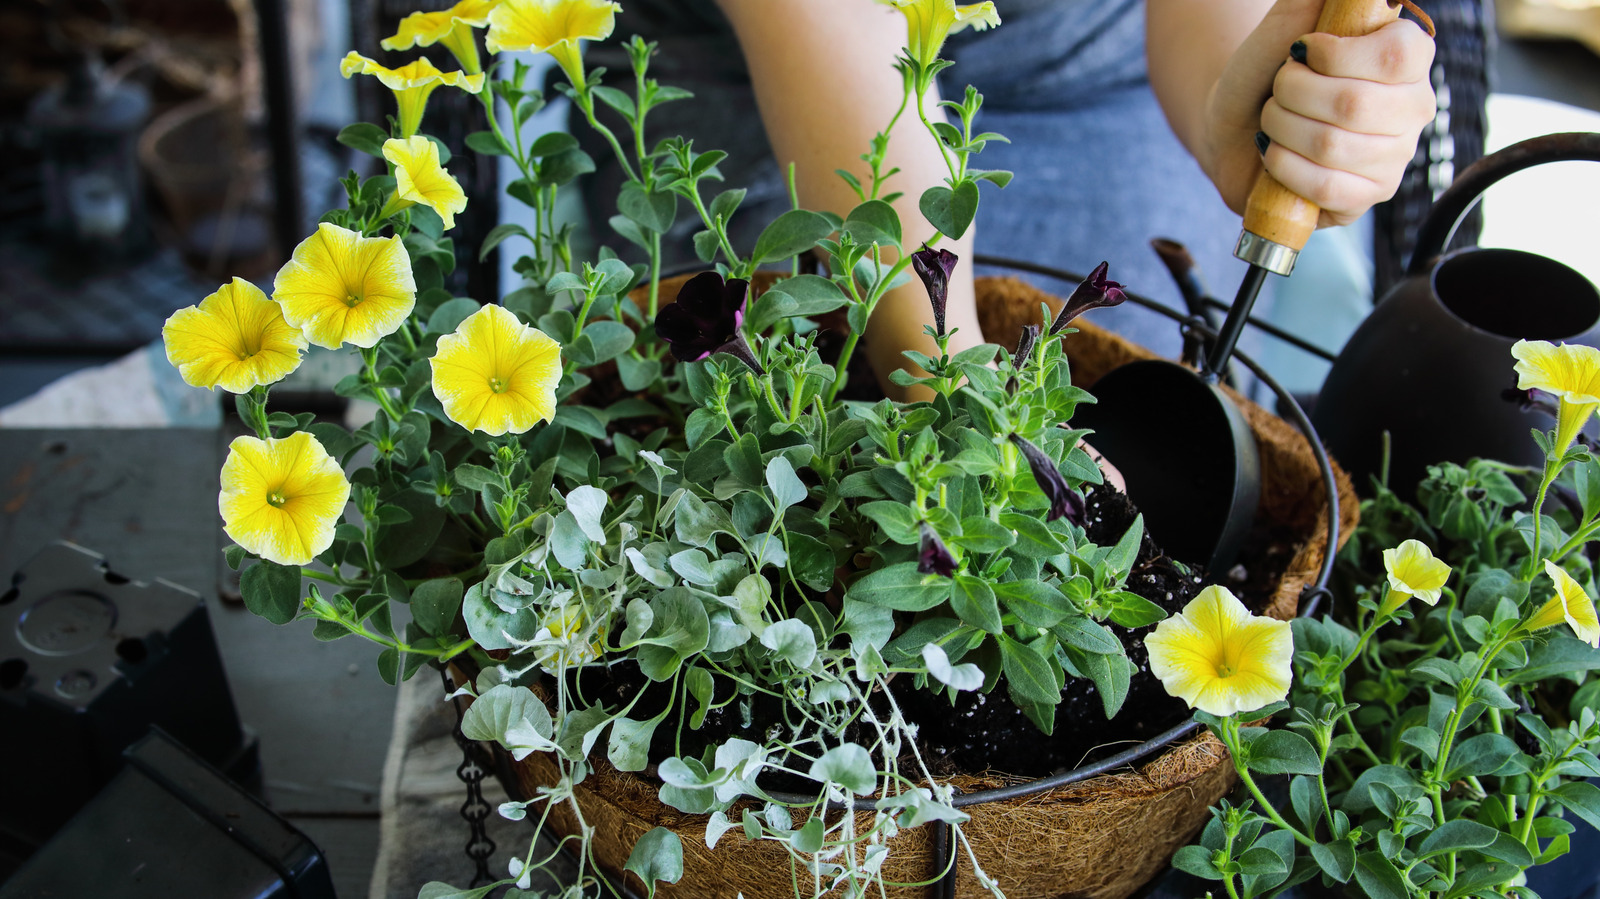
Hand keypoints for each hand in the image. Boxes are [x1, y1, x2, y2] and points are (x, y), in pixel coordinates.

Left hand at [1203, 0, 1436, 226]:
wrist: (1235, 128)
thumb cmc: (1266, 74)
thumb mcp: (1287, 23)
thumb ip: (1313, 0)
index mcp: (1407, 58)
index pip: (1397, 55)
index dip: (1337, 55)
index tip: (1301, 51)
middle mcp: (1412, 108)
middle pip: (1354, 104)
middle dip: (1292, 93)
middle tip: (1278, 90)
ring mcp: (1393, 159)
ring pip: (1332, 145)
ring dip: (1280, 127)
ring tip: (1273, 120)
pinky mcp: (1365, 198)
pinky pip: (1324, 185)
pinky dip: (1282, 164)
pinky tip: (1273, 152)